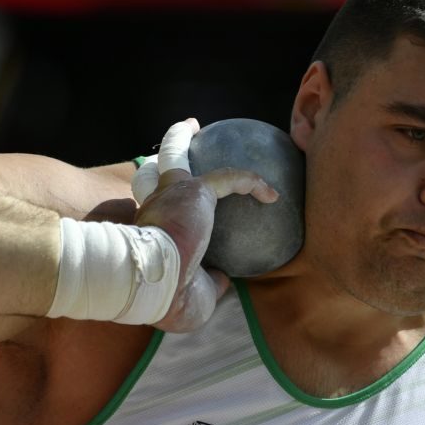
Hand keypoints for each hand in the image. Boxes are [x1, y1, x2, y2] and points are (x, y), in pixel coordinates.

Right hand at [134, 119, 276, 331]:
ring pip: (175, 155)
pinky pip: (229, 177)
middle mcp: (155, 208)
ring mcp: (170, 195)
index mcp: (151, 233)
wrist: (152, 285)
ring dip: (180, 138)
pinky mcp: (193, 190)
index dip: (163, 202)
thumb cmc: (166, 298)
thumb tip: (222, 278)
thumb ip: (207, 283)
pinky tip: (273, 194)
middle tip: (174, 142)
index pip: (156, 209)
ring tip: (193, 126)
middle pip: (154, 172)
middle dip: (160, 154)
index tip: (175, 207)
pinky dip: (252, 181)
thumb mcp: (192, 298)